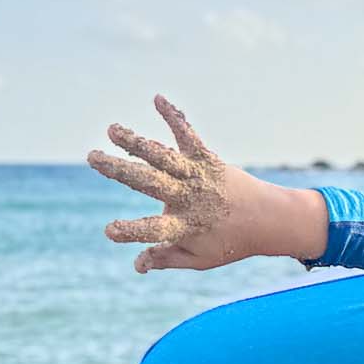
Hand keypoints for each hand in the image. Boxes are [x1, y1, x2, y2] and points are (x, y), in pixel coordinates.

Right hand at [86, 95, 323, 271]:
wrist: (270, 220)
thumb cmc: (230, 242)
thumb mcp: (200, 258)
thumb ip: (167, 258)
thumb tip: (136, 265)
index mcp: (185, 226)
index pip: (154, 231)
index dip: (132, 232)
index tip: (109, 231)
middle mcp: (190, 199)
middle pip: (150, 183)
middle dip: (121, 170)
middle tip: (92, 157)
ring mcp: (198, 176)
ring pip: (163, 157)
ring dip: (136, 142)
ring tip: (111, 129)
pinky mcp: (207, 159)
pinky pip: (188, 135)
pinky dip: (174, 117)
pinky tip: (157, 98)